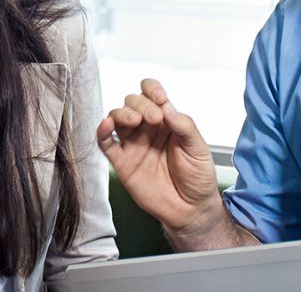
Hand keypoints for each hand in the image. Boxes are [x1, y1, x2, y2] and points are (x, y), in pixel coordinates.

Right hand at [97, 79, 223, 238]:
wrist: (191, 209)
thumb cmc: (197, 178)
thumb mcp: (199, 149)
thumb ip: (184, 126)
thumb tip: (168, 106)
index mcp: (167, 121)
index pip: (153, 95)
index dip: (153, 91)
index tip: (161, 98)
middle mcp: (147, 130)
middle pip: (132, 103)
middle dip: (141, 105)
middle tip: (155, 117)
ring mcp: (133, 145)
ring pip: (117, 118)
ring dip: (122, 113)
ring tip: (135, 120)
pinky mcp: (122, 162)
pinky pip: (105, 143)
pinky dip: (102, 132)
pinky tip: (106, 126)